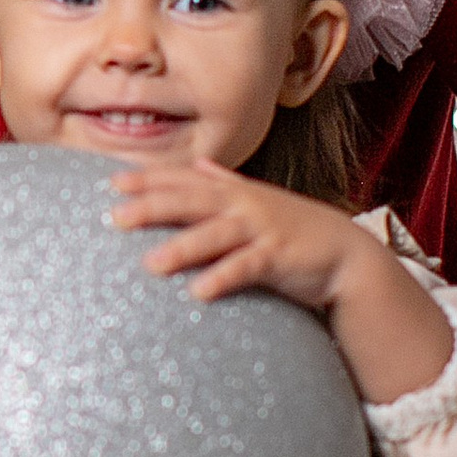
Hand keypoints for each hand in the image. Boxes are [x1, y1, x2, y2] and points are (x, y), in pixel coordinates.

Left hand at [107, 160, 451, 398]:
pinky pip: (246, 268)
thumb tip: (199, 164)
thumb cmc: (293, 228)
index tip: (111, 181)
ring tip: (150, 264)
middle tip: (115, 217)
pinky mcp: (279, 258)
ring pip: (215, 236)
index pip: (183, 181)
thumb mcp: (258, 200)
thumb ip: (226, 183)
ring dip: (182, 248)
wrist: (345, 253)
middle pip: (191, 202)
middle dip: (152, 206)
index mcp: (233, 193)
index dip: (149, 179)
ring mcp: (262, 230)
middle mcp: (243, 205)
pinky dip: (223, 278)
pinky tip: (199, 291)